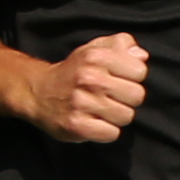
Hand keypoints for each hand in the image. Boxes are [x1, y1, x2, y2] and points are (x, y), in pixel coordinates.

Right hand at [28, 33, 147, 143]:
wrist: (38, 92)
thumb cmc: (75, 71)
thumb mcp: (95, 49)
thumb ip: (121, 45)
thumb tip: (141, 55)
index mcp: (96, 56)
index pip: (140, 71)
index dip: (132, 77)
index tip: (118, 78)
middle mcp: (89, 78)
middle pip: (137, 96)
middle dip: (127, 98)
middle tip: (110, 96)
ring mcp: (81, 102)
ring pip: (126, 116)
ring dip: (117, 116)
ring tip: (101, 109)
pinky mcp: (76, 125)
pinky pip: (112, 134)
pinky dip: (106, 131)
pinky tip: (94, 121)